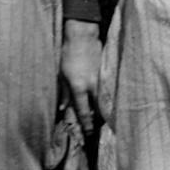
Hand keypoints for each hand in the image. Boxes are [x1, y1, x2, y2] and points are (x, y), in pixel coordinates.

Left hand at [57, 19, 101, 133]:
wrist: (82, 35)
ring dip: (104, 111)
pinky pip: (108, 91)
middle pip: (99, 109)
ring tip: (104, 120)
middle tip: (98, 131)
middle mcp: (92, 85)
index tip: (87, 134)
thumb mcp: (61, 75)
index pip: (83, 110)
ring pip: (105, 100)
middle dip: (99, 121)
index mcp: (78, 86)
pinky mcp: (107, 73)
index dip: (86, 124)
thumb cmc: (68, 53)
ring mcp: (101, 79)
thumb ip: (64, 92)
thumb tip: (63, 108)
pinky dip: (107, 99)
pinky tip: (108, 103)